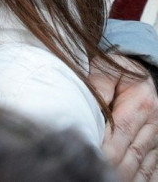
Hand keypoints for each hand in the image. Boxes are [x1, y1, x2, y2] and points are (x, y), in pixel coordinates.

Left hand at [90, 55, 157, 180]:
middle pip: (132, 153)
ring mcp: (157, 137)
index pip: (121, 132)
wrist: (136, 70)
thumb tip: (91, 106)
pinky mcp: (157, 146)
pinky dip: (141, 179)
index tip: (91, 158)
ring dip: (127, 177)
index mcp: (141, 103)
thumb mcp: (105, 70)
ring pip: (142, 165)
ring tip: (107, 181)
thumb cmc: (115, 71)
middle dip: (114, 168)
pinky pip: (152, 169)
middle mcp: (154, 123)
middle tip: (95, 175)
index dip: (106, 149)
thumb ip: (97, 86)